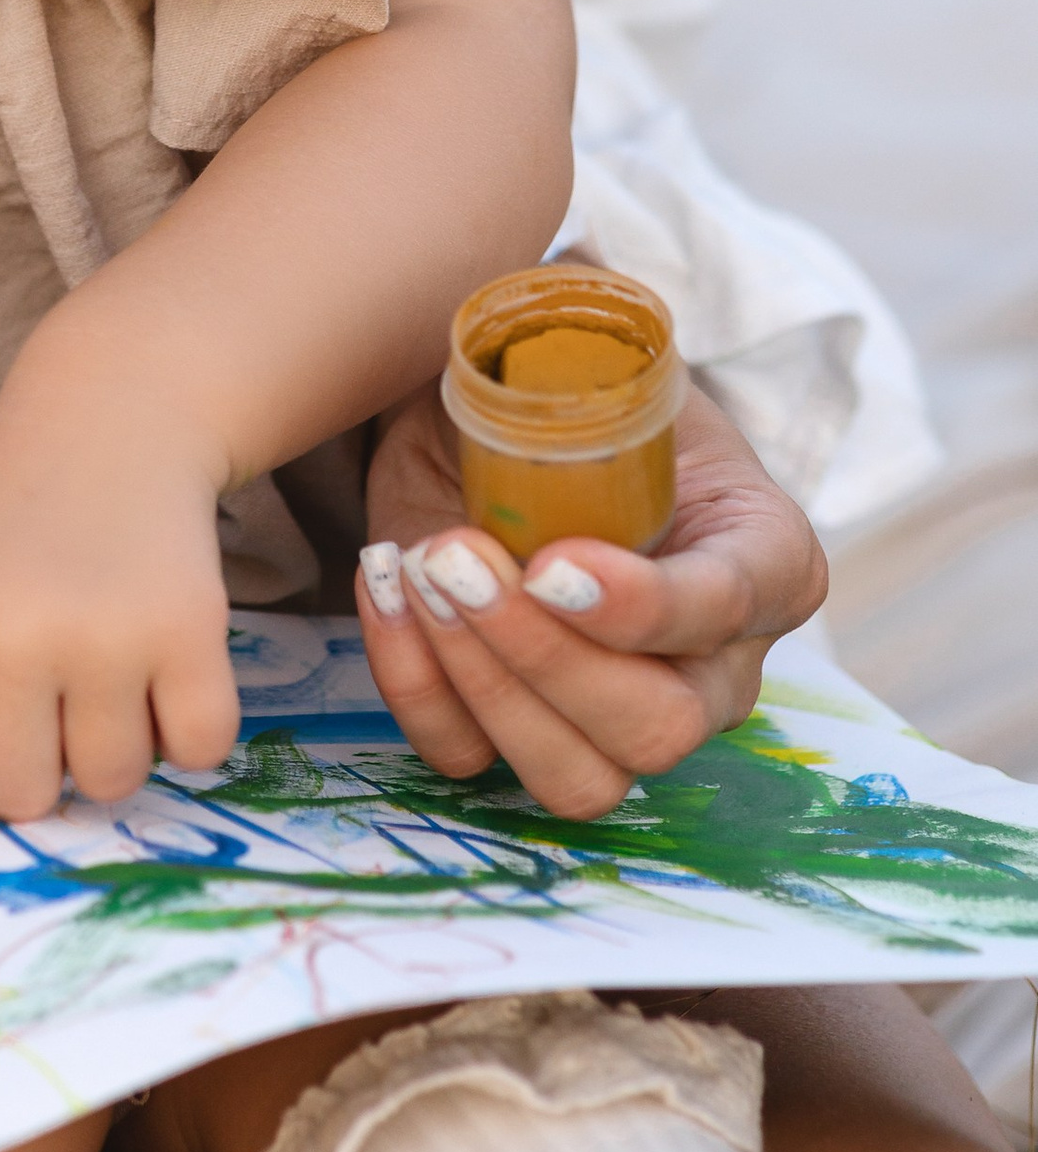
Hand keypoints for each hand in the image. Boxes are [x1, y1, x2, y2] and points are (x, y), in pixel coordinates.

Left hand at [0, 374, 238, 921]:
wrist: (113, 412)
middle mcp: (1, 638)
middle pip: (17, 795)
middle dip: (41, 754)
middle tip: (50, 671)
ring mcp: (95, 636)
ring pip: (108, 782)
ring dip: (118, 739)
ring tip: (106, 651)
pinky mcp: (184, 632)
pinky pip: (196, 751)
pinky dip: (192, 723)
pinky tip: (169, 651)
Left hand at [357, 375, 827, 816]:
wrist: (498, 414)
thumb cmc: (570, 391)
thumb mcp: (591, 371)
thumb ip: (583, 391)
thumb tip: (533, 379)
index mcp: (765, 560)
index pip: (728, 609)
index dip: (642, 607)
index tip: (550, 566)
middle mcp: (713, 665)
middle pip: (660, 727)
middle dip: (545, 656)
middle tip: (457, 559)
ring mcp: (620, 718)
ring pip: (577, 780)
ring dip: (480, 683)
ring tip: (419, 569)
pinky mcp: (519, 732)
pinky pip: (466, 756)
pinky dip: (412, 680)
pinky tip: (385, 583)